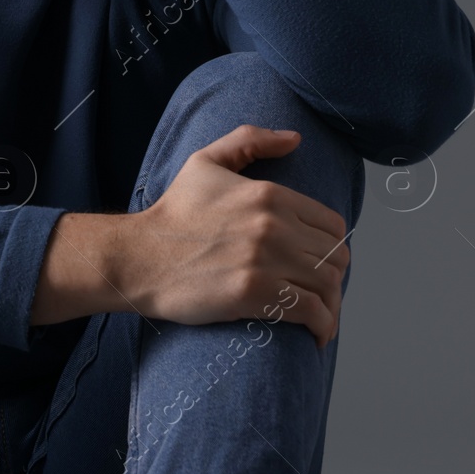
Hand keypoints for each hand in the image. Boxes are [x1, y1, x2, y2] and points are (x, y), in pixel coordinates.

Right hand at [125, 124, 350, 347]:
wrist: (138, 257)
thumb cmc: (172, 214)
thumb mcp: (204, 163)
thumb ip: (249, 141)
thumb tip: (294, 139)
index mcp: (269, 194)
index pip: (333, 225)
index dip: (330, 245)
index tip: (317, 261)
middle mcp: (273, 225)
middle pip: (335, 257)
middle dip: (333, 276)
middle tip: (318, 290)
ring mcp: (265, 259)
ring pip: (329, 285)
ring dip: (331, 304)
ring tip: (321, 315)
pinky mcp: (254, 293)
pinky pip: (312, 311)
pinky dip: (322, 325)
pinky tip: (317, 334)